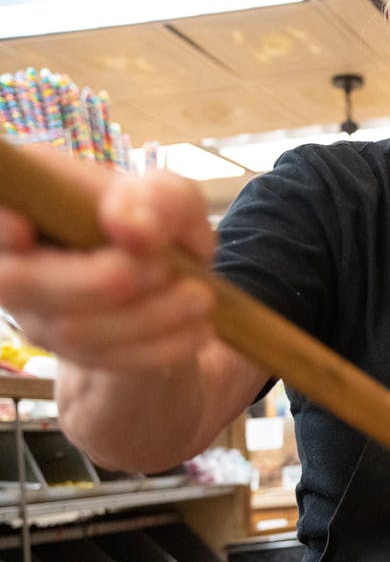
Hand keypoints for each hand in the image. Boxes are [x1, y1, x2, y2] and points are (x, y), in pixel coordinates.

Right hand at [0, 148, 215, 369]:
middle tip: (161, 267)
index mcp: (21, 205)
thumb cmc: (156, 224)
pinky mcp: (72, 354)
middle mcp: (11, 262)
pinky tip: (199, 327)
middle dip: (95, 280)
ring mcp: (36, 314)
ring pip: (70, 330)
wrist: (173, 283)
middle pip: (18, 282)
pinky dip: (162, 346)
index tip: (22, 228)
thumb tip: (130, 227)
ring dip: (146, 316)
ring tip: (198, 296)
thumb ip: (158, 200)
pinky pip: (106, 362)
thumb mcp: (172, 200)